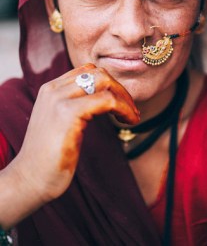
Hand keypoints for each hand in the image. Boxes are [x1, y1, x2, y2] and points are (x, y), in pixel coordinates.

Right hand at [0, 64, 138, 226]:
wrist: (30, 179)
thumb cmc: (50, 156)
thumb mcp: (62, 122)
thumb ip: (76, 105)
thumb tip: (106, 98)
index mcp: (51, 89)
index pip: (88, 72)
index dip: (111, 86)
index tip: (123, 104)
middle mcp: (53, 90)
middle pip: (99, 73)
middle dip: (121, 90)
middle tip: (131, 111)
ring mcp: (59, 100)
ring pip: (105, 82)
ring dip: (126, 99)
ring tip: (132, 118)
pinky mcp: (68, 113)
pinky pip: (108, 100)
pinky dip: (124, 109)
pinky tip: (128, 122)